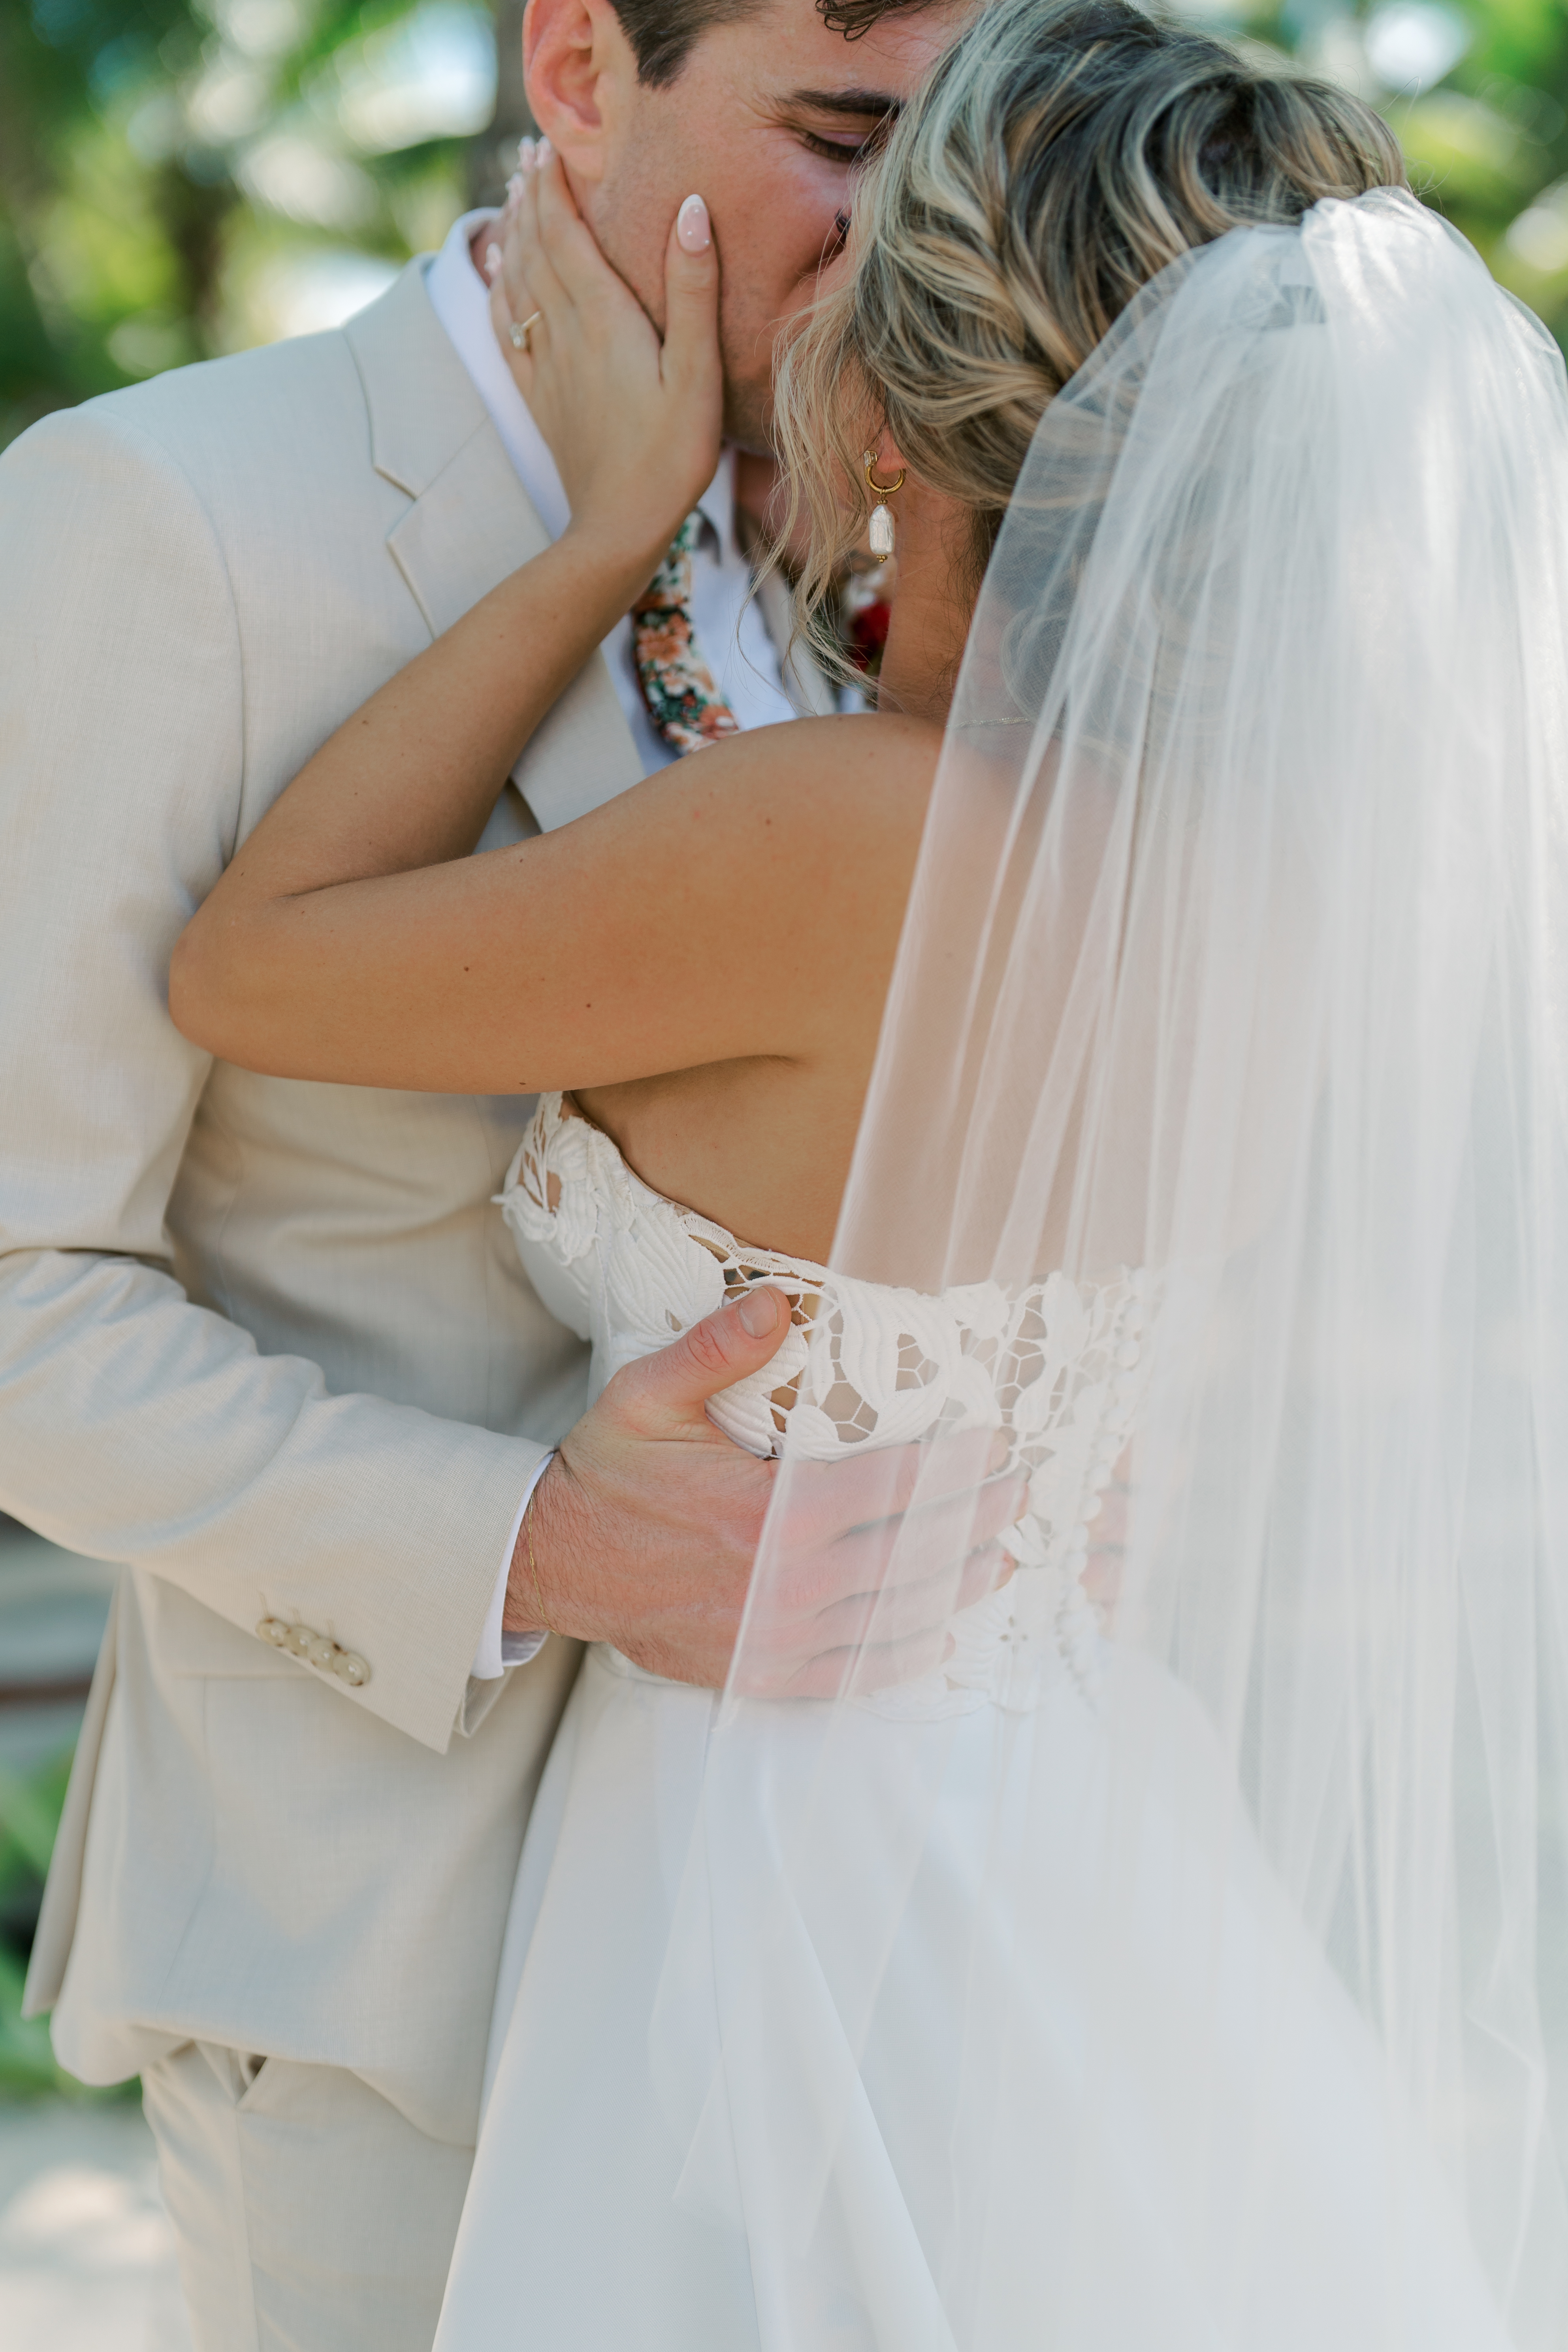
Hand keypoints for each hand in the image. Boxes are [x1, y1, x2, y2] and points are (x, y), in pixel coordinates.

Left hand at [487, 143, 722, 578]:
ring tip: (512, 196)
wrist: (617, 530)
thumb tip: (690, 209)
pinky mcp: (540, 397)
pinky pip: (507, 329)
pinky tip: (499, 272)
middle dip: (531, 197)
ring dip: (514, 233)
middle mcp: (565, 334)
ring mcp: (546, 366)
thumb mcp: (698, 374)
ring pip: (518, 281)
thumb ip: (692, 291)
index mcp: (604, 319)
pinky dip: (500, 290)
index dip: (556, 185)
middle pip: (538, 248)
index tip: (549, 143)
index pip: (568, 232)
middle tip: (527, 156)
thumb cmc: (670, 458)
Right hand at [510, 1285, 1027, 1696]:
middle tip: (1023, 1495)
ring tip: (1006, 1556)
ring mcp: (775, 1639)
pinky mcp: (761, 1673)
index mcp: (766, 1514)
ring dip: (959, 1587)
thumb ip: (715, 1349)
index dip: (954, 1466)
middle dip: (977, 1523)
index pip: (891, 1487)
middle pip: (910, 1554)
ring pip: (894, 1617)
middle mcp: (782, 1585)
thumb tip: (779, 1302)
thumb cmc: (607, 1474)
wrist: (551, 1565)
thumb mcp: (646, 1395)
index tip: (997, 1443)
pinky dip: (905, 1654)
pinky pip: (853, 1671)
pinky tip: (941, 1633)